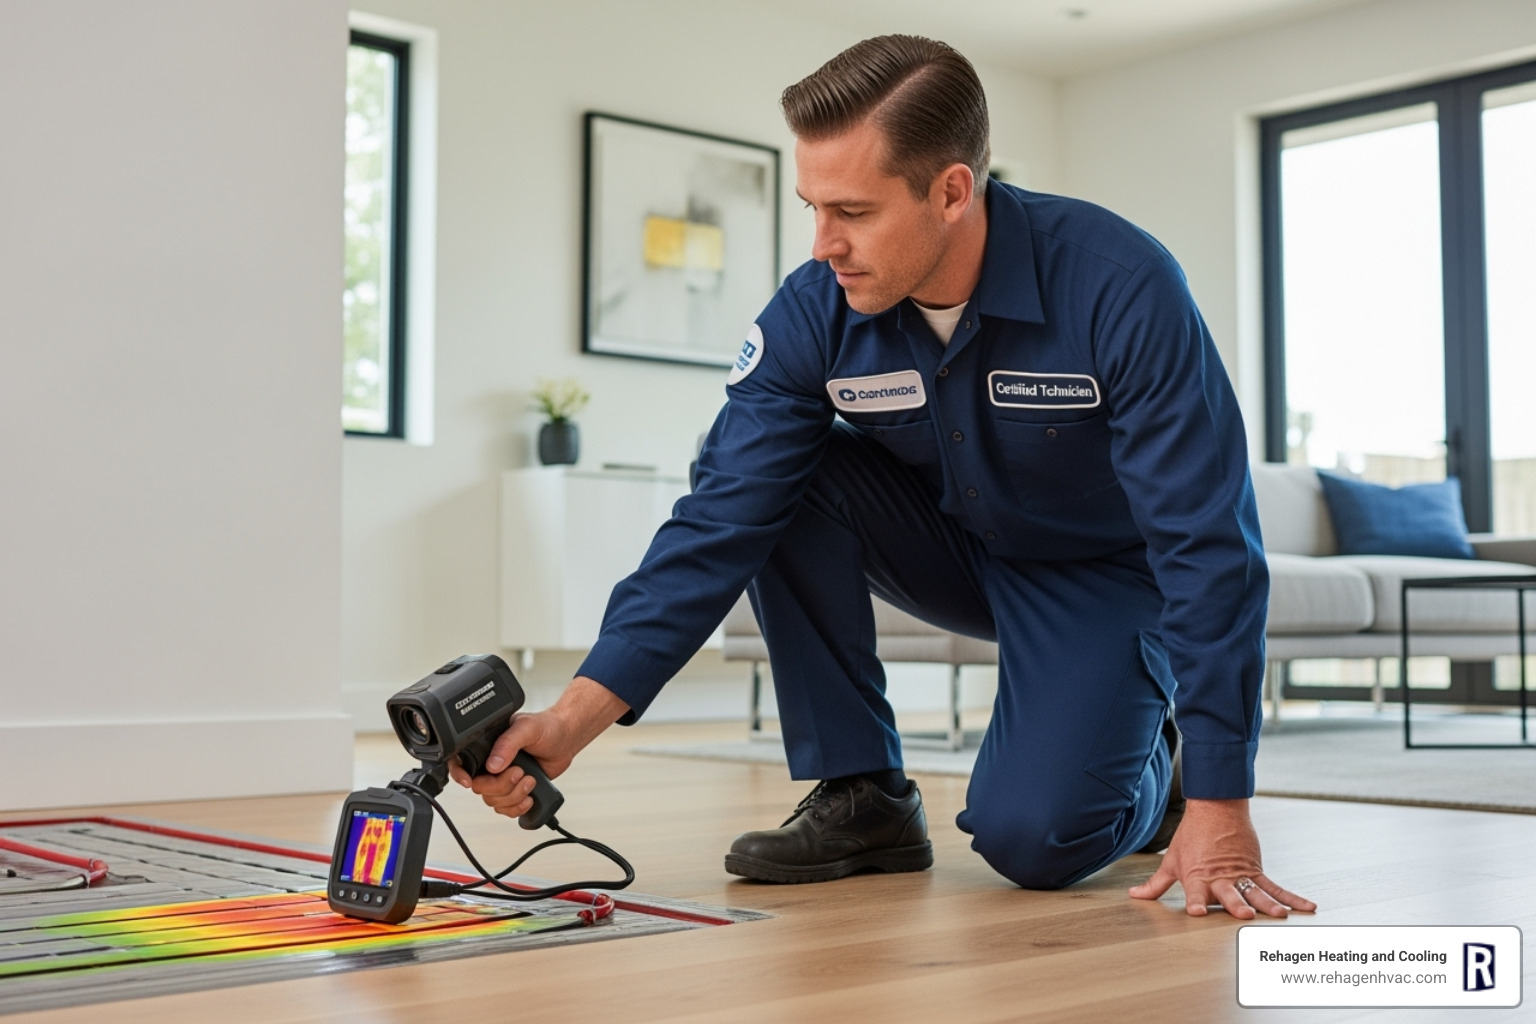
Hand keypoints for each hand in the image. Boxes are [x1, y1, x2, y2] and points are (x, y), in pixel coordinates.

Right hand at [447, 675, 628, 822]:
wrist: (566, 739)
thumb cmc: (547, 727)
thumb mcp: (527, 728)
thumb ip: (508, 743)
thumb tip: (493, 764)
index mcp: (487, 745)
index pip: (461, 762)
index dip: (460, 774)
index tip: (469, 781)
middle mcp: (491, 764)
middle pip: (480, 787)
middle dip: (501, 786)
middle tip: (519, 772)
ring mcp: (503, 779)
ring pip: (494, 801)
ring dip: (513, 796)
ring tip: (530, 780)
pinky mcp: (515, 791)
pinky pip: (506, 809)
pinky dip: (518, 808)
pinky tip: (529, 797)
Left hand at [1128, 798, 1315, 918]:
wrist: (1215, 809)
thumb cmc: (1191, 838)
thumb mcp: (1171, 862)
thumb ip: (1155, 884)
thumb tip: (1135, 896)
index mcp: (1197, 878)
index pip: (1195, 894)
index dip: (1195, 903)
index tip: (1196, 912)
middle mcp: (1219, 878)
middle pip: (1228, 894)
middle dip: (1235, 904)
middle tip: (1244, 914)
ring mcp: (1240, 874)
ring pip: (1255, 892)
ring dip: (1267, 904)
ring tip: (1279, 915)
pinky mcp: (1255, 869)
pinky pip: (1275, 886)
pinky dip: (1291, 898)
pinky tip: (1306, 907)